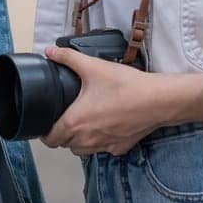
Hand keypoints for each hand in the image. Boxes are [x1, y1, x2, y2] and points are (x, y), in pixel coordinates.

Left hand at [40, 46, 181, 156]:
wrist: (157, 101)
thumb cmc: (124, 86)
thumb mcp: (93, 66)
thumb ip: (68, 58)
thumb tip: (50, 52)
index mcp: (75, 122)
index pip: (51, 139)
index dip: (45, 132)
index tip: (46, 123)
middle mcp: (87, 140)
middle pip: (65, 145)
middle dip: (62, 134)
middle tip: (65, 117)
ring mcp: (104, 146)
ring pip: (82, 150)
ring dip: (78, 141)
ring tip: (83, 123)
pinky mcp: (120, 148)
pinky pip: (103, 150)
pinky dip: (99, 142)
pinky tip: (105, 125)